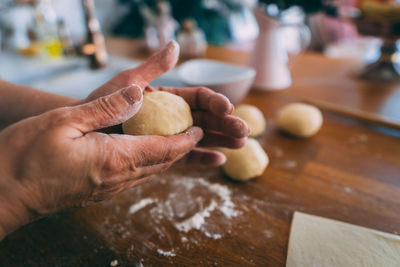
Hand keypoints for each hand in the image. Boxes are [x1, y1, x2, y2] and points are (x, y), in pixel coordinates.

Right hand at [0, 85, 202, 238]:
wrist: (3, 194)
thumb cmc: (26, 157)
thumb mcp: (64, 121)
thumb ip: (105, 108)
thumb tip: (139, 94)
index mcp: (115, 160)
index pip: (164, 149)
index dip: (186, 140)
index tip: (199, 129)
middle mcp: (117, 178)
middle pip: (161, 163)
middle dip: (184, 148)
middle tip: (198, 133)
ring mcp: (108, 188)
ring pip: (149, 171)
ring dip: (168, 156)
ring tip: (179, 141)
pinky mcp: (98, 192)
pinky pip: (134, 176)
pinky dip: (149, 163)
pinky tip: (146, 153)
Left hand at [84, 41, 249, 165]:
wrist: (85, 131)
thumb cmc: (102, 103)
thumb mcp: (128, 81)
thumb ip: (153, 67)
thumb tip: (175, 46)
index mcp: (168, 98)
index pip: (198, 98)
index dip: (215, 102)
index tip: (228, 108)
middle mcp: (172, 116)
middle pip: (206, 119)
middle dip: (226, 124)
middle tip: (245, 131)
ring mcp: (169, 135)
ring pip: (201, 137)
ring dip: (221, 140)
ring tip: (241, 145)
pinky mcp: (162, 153)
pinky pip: (184, 157)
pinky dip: (202, 158)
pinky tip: (219, 161)